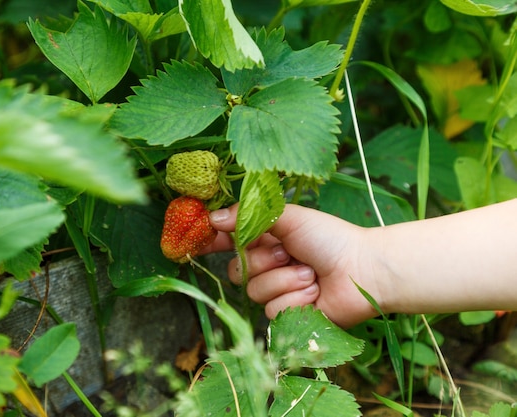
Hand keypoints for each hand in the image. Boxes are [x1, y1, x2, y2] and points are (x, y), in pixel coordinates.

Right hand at [201, 203, 382, 327]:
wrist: (362, 270)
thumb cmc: (330, 238)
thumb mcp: (289, 218)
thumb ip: (248, 216)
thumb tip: (212, 218)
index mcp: (266, 239)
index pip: (228, 241)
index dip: (212, 242)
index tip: (196, 240)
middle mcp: (267, 265)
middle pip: (236, 270)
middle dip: (263, 261)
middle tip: (288, 254)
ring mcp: (277, 291)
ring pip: (255, 292)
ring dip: (285, 280)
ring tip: (310, 274)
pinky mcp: (288, 315)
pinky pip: (274, 310)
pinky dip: (296, 298)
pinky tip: (315, 291)